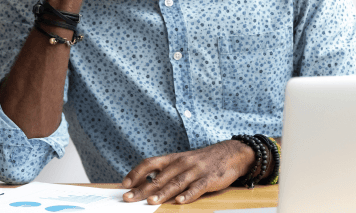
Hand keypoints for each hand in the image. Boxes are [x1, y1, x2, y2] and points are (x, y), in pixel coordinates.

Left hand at [121, 140, 255, 204]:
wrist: (230, 153)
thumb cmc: (202, 160)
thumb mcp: (183, 161)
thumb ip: (166, 171)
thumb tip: (145, 184)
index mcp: (173, 158)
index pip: (150, 163)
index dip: (136, 173)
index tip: (125, 184)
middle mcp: (182, 163)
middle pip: (159, 177)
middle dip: (142, 189)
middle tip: (129, 198)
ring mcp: (196, 171)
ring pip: (176, 183)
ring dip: (163, 193)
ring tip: (151, 201)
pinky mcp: (209, 179)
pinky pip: (197, 188)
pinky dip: (188, 195)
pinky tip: (180, 201)